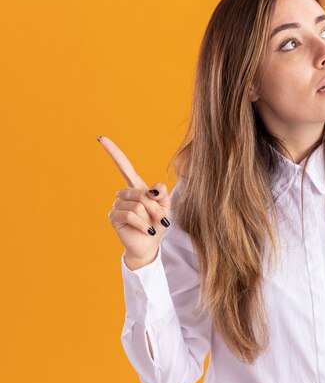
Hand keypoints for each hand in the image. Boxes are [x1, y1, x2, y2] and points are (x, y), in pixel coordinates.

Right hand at [98, 135, 171, 269]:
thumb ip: (162, 194)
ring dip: (149, 217)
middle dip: (155, 207)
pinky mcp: (113, 217)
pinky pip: (130, 215)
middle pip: (140, 193)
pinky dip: (142, 224)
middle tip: (161, 219)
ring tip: (150, 225)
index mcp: (137, 187)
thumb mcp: (166, 207)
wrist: (150, 244)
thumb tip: (152, 190)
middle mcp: (124, 194)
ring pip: (137, 205)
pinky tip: (145, 230)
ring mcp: (117, 205)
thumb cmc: (157, 224)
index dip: (113, 152)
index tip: (100, 138)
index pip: (124, 166)